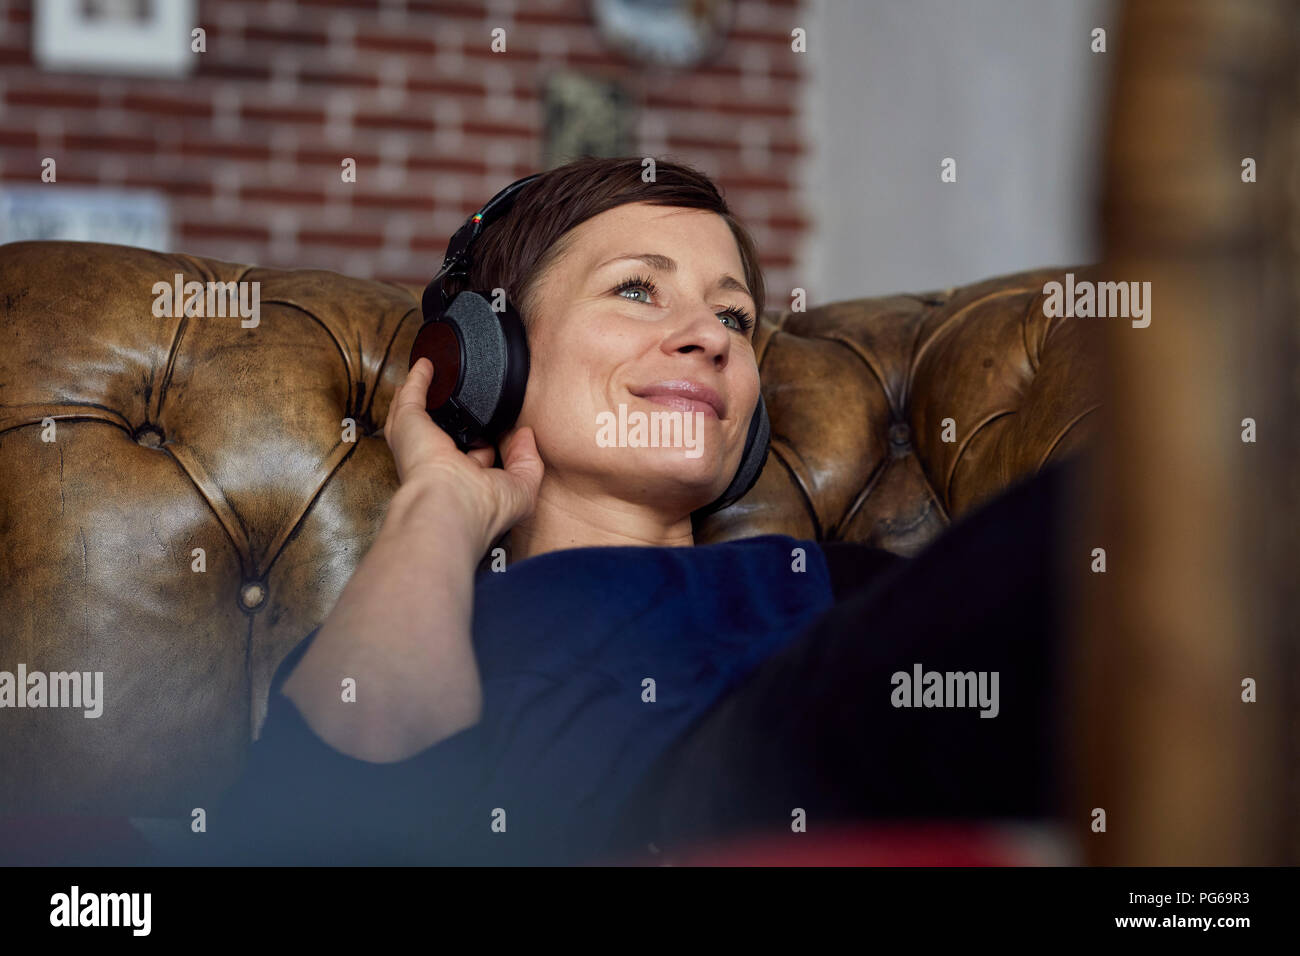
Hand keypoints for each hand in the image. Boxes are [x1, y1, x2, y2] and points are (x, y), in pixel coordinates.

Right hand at [383, 357, 543, 543]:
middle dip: (451, 418)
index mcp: (465, 483)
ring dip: (427, 397)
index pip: (478, 457)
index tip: (503, 430)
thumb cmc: (482, 510)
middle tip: (460, 398)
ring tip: (435, 376)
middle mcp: (439, 466)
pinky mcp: (410, 427)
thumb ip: (529, 461)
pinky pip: (412, 396)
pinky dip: (418, 379)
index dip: (491, 443)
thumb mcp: (522, 488)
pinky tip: (427, 364)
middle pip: (445, 434)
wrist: (451, 508)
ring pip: (420, 417)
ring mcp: (421, 447)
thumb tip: (526, 435)